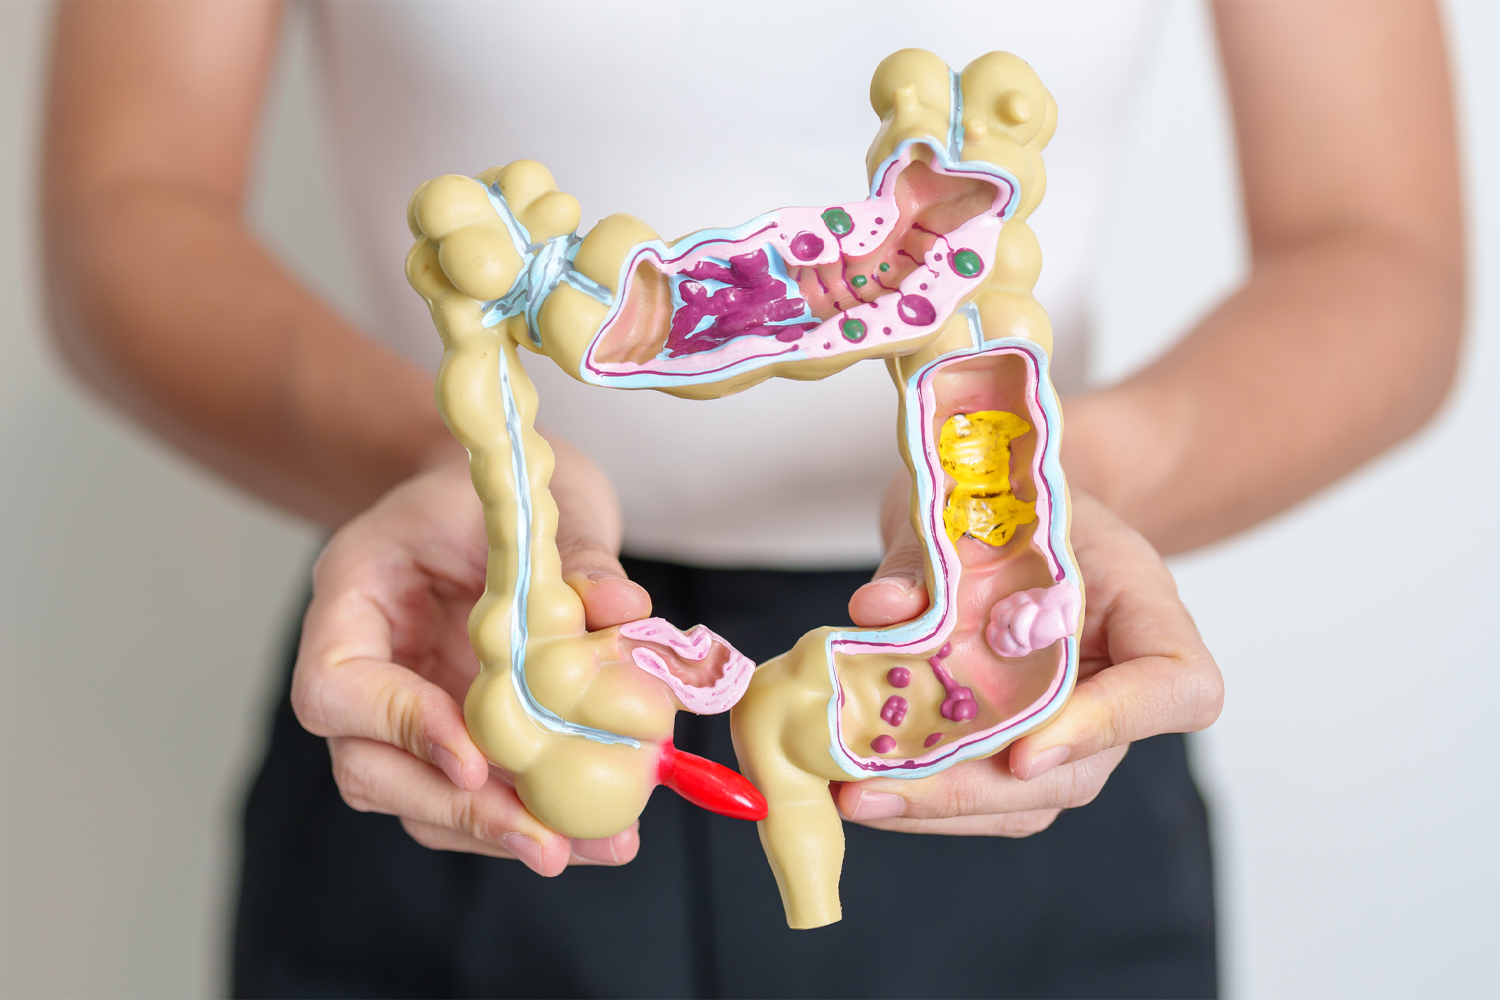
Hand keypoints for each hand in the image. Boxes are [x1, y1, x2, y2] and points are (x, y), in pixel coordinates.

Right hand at [290, 441, 651, 873]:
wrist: (493, 491)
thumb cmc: (494, 484)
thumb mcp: (532, 497)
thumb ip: (574, 555)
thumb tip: (625, 612)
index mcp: (353, 596)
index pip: (335, 687)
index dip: (399, 728)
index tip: (475, 758)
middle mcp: (367, 665)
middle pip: (371, 769)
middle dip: (461, 812)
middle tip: (546, 843)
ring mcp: (405, 709)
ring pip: (423, 800)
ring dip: (503, 833)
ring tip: (594, 847)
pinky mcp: (455, 736)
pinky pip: (476, 795)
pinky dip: (532, 816)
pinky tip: (599, 835)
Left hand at [838, 485, 1222, 834]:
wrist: (1009, 500)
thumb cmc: (1012, 494)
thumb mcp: (976, 500)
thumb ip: (930, 555)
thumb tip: (881, 610)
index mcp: (1146, 605)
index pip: (1177, 686)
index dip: (1113, 725)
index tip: (1026, 749)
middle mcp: (1120, 681)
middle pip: (1083, 769)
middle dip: (976, 790)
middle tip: (881, 789)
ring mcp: (1074, 723)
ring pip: (1028, 796)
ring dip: (939, 808)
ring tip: (856, 796)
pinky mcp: (1020, 741)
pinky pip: (986, 790)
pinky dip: (923, 797)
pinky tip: (863, 787)